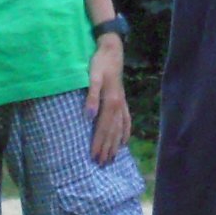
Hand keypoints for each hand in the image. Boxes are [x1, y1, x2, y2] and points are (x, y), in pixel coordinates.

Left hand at [86, 37, 130, 165]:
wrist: (112, 51)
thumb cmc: (100, 63)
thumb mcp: (92, 77)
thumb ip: (91, 97)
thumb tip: (88, 116)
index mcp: (110, 101)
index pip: (103, 127)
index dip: (99, 143)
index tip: (94, 157)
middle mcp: (118, 105)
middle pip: (112, 131)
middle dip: (107, 148)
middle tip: (101, 163)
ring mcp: (122, 103)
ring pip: (120, 128)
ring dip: (116, 144)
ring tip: (112, 158)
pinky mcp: (123, 100)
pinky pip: (126, 120)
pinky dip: (126, 132)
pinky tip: (124, 141)